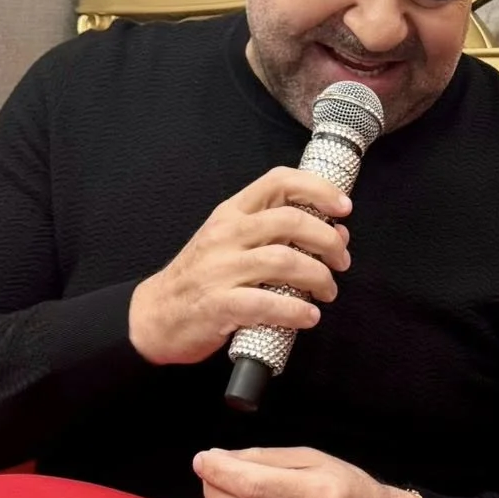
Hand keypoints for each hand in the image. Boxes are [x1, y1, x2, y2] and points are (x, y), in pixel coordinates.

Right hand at [128, 168, 352, 366]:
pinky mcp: (219, 305)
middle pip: (290, 221)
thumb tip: (335, 233)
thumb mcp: (232, 243)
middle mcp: (226, 234)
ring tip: (328, 291)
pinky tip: (308, 316)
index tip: (343, 208)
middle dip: (328, 241)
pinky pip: (268, 303)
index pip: (278, 182)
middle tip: (342, 261)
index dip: (318, 190)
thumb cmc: (201, 278)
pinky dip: (296, 311)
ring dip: (319, 277)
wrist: (154, 315)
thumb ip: (278, 235)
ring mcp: (220, 269)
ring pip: (285, 261)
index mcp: (231, 213)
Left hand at [192, 445, 418, 497]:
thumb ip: (267, 458)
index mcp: (321, 494)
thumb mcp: (317, 459)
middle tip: (208, 473)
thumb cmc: (350, 490)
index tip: (203, 458)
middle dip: (214, 489)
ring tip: (226, 490)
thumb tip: (220, 458)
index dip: (220, 471)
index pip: (253, 485)